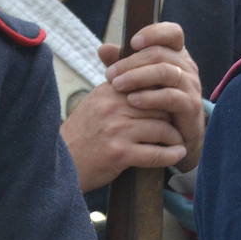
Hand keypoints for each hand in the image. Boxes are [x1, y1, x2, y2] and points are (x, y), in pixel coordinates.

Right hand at [60, 83, 185, 191]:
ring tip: (178, 141)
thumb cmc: (83, 133)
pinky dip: (171, 155)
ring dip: (175, 138)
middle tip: (182, 126)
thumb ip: (122, 89)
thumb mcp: (98, 102)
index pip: (151, 86)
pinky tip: (177, 155)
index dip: (167, 97)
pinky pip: (156, 152)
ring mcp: (116, 130)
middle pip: (161, 107)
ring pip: (163, 128)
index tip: (176, 106)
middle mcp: (113, 106)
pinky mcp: (119, 153)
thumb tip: (155, 75)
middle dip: (173, 118)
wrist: (59, 164)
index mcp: (110, 90)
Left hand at [99, 22, 205, 172]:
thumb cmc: (152, 107)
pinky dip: (151, 97)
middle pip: (163, 53)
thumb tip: (104, 48)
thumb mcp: (136, 83)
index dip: (154, 32)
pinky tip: (133, 100)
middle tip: (110, 74)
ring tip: (117, 86)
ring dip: (139, 76)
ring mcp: (192, 87)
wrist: (171, 141)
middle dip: (133, 61)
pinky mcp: (192, 108)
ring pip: (167, 72)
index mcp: (176, 57)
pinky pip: (173, 96)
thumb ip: (122, 66)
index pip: (173, 33)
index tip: (132, 42)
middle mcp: (187, 68)